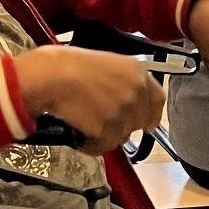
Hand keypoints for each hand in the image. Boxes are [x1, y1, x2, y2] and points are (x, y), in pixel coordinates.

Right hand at [14, 46, 164, 155]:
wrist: (50, 76)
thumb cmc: (67, 65)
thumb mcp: (105, 63)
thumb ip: (123, 81)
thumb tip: (126, 98)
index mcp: (137, 72)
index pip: (157, 100)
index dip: (151, 114)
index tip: (146, 123)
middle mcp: (135, 92)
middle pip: (138, 121)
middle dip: (121, 124)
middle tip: (100, 119)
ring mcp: (123, 112)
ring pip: (120, 136)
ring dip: (104, 134)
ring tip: (84, 122)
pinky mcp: (108, 129)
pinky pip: (103, 146)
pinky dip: (90, 144)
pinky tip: (79, 131)